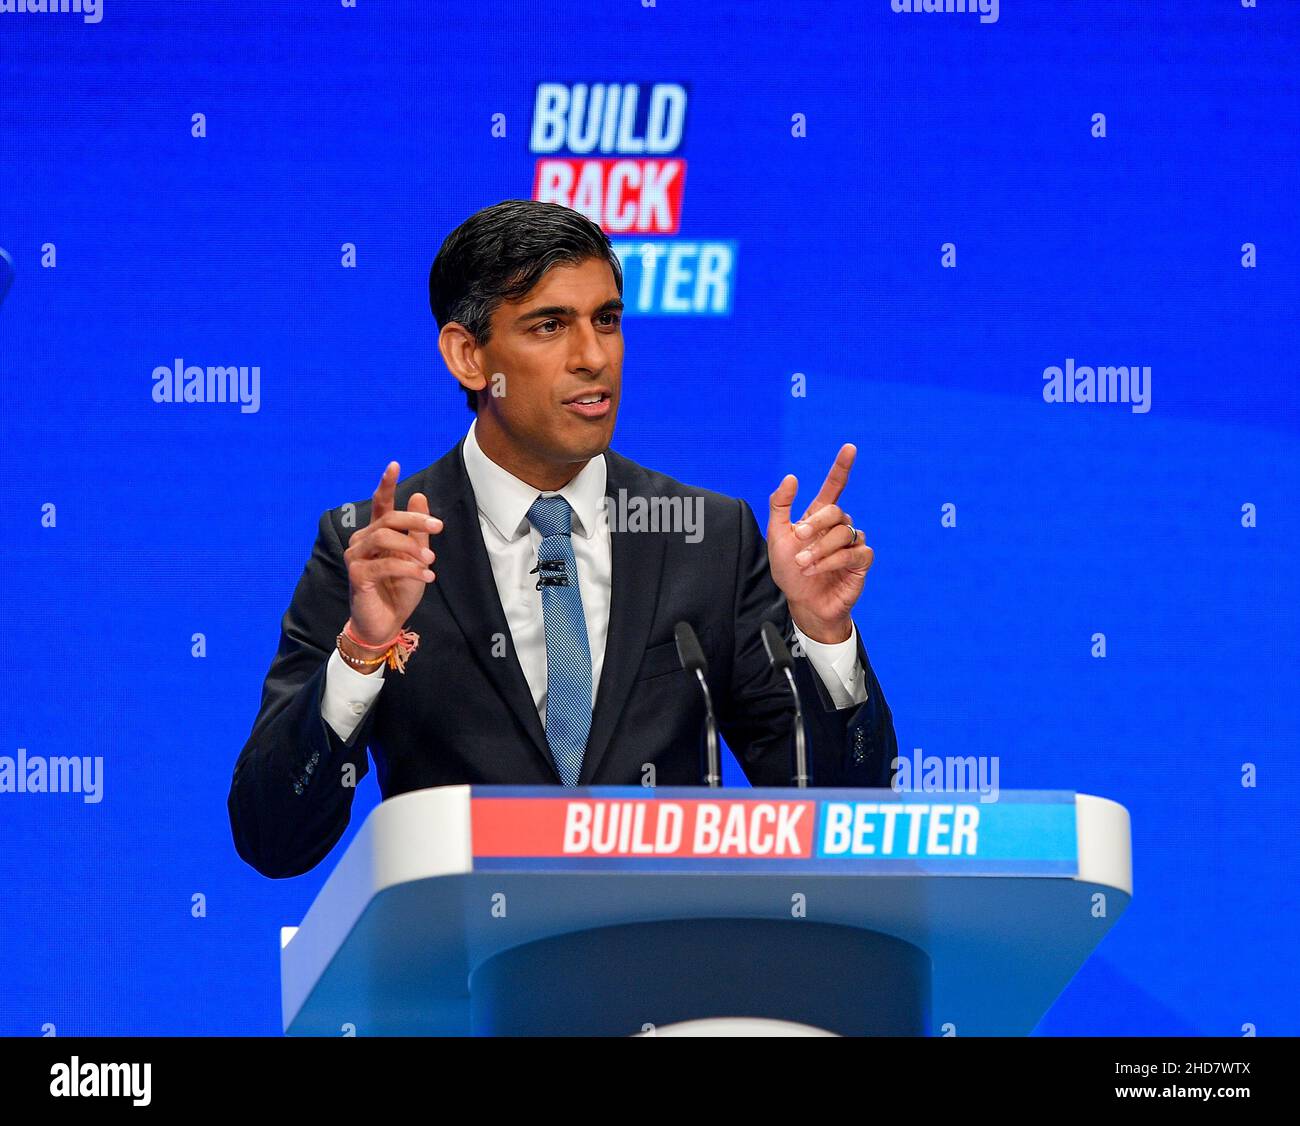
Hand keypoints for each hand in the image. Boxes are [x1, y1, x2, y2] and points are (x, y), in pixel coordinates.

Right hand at [344, 462, 443, 647]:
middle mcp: (362, 541)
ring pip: (384, 537)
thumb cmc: (399, 590)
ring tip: (430, 561)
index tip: (395, 464)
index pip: (380, 504)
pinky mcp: (357, 576)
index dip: (386, 484)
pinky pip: (385, 564)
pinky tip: (426, 577)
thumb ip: (417, 530)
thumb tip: (419, 495)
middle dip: (416, 519)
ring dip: (412, 547)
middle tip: (440, 527)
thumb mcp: (417, 557)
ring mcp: (356, 557)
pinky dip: (410, 569)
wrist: (385, 623)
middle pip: (388, 519)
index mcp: (376, 534)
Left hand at [767, 444, 872, 643]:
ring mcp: (852, 544)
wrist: (801, 602)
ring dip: (819, 549)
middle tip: (799, 539)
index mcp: (819, 516)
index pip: (835, 486)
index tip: (850, 447)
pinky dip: (831, 562)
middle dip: (815, 524)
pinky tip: (816, 571)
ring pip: (844, 533)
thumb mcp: (777, 537)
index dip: (842, 467)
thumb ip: (780, 506)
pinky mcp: (860, 563)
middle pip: (835, 511)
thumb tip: (792, 477)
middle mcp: (838, 527)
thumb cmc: (790, 571)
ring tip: (803, 564)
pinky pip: (853, 553)